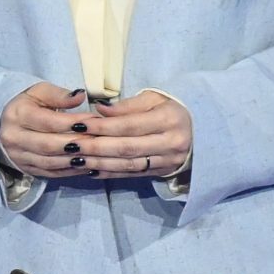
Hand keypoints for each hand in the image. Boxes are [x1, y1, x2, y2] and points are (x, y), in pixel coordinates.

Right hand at [0, 81, 96, 181]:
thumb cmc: (26, 106)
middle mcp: (14, 138)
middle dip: (77, 143)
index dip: (73, 123)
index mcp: (16, 115)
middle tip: (99, 140)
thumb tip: (81, 96)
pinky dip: (69, 171)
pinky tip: (86, 165)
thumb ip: (59, 94)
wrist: (1, 126)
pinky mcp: (25, 169)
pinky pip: (50, 173)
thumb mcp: (38, 93)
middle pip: (49, 145)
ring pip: (50, 162)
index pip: (48, 121)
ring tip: (95, 154)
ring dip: (74, 160)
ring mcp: (18, 156)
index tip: (94, 120)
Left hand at [79, 91, 193, 180]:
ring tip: (76, 159)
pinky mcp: (162, 172)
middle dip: (95, 147)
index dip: (103, 126)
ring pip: (128, 165)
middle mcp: (170, 143)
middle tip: (70, 146)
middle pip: (127, 147)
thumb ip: (127, 105)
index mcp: (169, 119)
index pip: (129, 125)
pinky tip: (91, 170)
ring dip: (99, 163)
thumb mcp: (155, 99)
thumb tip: (100, 110)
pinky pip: (133, 175)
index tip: (79, 125)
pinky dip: (111, 173)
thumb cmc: (172, 109)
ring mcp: (167, 161)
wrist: (203, 131)